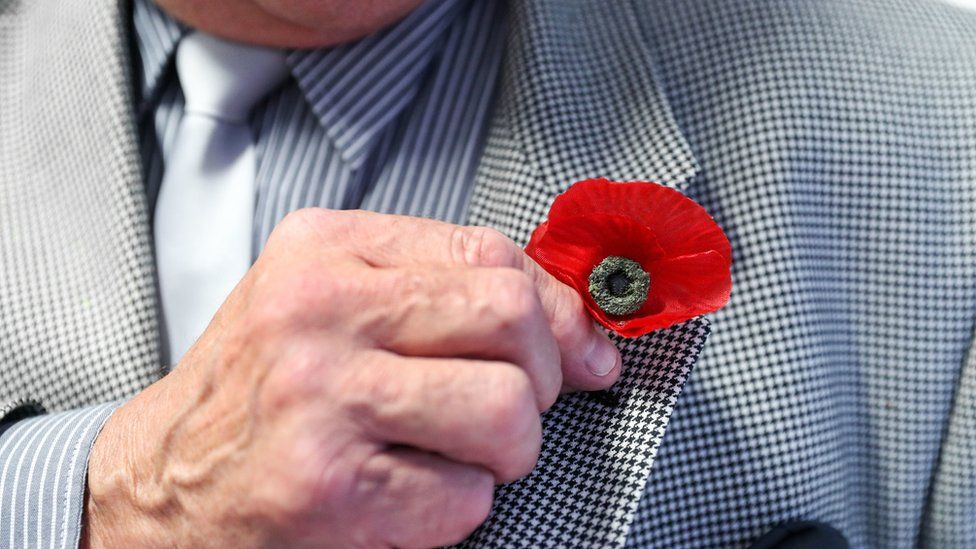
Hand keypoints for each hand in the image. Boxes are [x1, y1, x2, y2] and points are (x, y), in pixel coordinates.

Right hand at [82, 209, 620, 547]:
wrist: (160, 480)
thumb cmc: (260, 391)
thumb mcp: (334, 305)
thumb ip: (446, 294)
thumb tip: (584, 333)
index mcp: (324, 249)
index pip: (490, 253)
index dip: (556, 309)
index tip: (576, 349)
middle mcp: (318, 311)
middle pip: (511, 320)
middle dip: (543, 376)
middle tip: (512, 404)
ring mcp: (320, 396)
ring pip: (508, 411)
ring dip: (507, 451)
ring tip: (457, 454)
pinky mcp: (324, 486)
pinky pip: (465, 498)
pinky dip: (457, 507)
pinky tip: (406, 493)